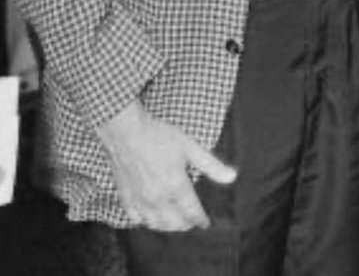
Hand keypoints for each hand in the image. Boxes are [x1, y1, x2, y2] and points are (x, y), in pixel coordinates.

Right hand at [96, 101, 235, 230]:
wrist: (127, 132)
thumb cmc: (160, 136)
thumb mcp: (191, 147)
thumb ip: (212, 166)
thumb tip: (232, 177)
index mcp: (176, 186)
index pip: (192, 212)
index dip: (200, 220)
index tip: (205, 222)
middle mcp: (158, 198)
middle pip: (174, 223)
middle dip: (186, 225)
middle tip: (192, 222)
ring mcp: (140, 200)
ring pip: (155, 224)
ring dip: (167, 227)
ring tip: (175, 222)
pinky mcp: (125, 198)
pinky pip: (136, 219)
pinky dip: (146, 222)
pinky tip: (152, 217)